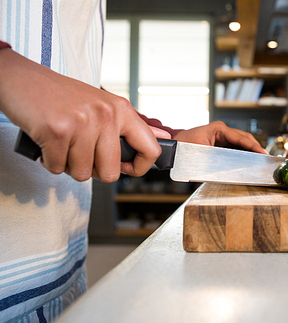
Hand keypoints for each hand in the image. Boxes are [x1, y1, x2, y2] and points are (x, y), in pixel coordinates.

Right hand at [0, 48, 166, 181]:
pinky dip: (50, 161)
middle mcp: (106, 115)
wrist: (21, 78)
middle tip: (81, 155)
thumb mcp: (102, 104)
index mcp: (122, 109)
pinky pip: (58, 168)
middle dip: (94, 172)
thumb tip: (162, 137)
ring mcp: (83, 123)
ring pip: (82, 173)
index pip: (151, 149)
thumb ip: (130, 125)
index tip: (125, 168)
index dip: (140, 168)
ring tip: (63, 145)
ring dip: (68, 165)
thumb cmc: (61, 96)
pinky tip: (48, 143)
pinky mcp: (58, 130)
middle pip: (111, 172)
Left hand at [173, 121, 266, 153]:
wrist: (172, 149)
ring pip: (241, 142)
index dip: (253, 146)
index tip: (263, 153)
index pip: (241, 137)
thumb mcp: (201, 153)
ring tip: (260, 159)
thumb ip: (217, 158)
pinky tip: (248, 160)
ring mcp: (221, 136)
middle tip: (265, 158)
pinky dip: (243, 152)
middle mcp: (221, 130)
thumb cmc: (183, 149)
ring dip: (250, 150)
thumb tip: (231, 165)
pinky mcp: (219, 142)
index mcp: (218, 129)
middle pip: (244, 138)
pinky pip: (234, 146)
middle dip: (255, 148)